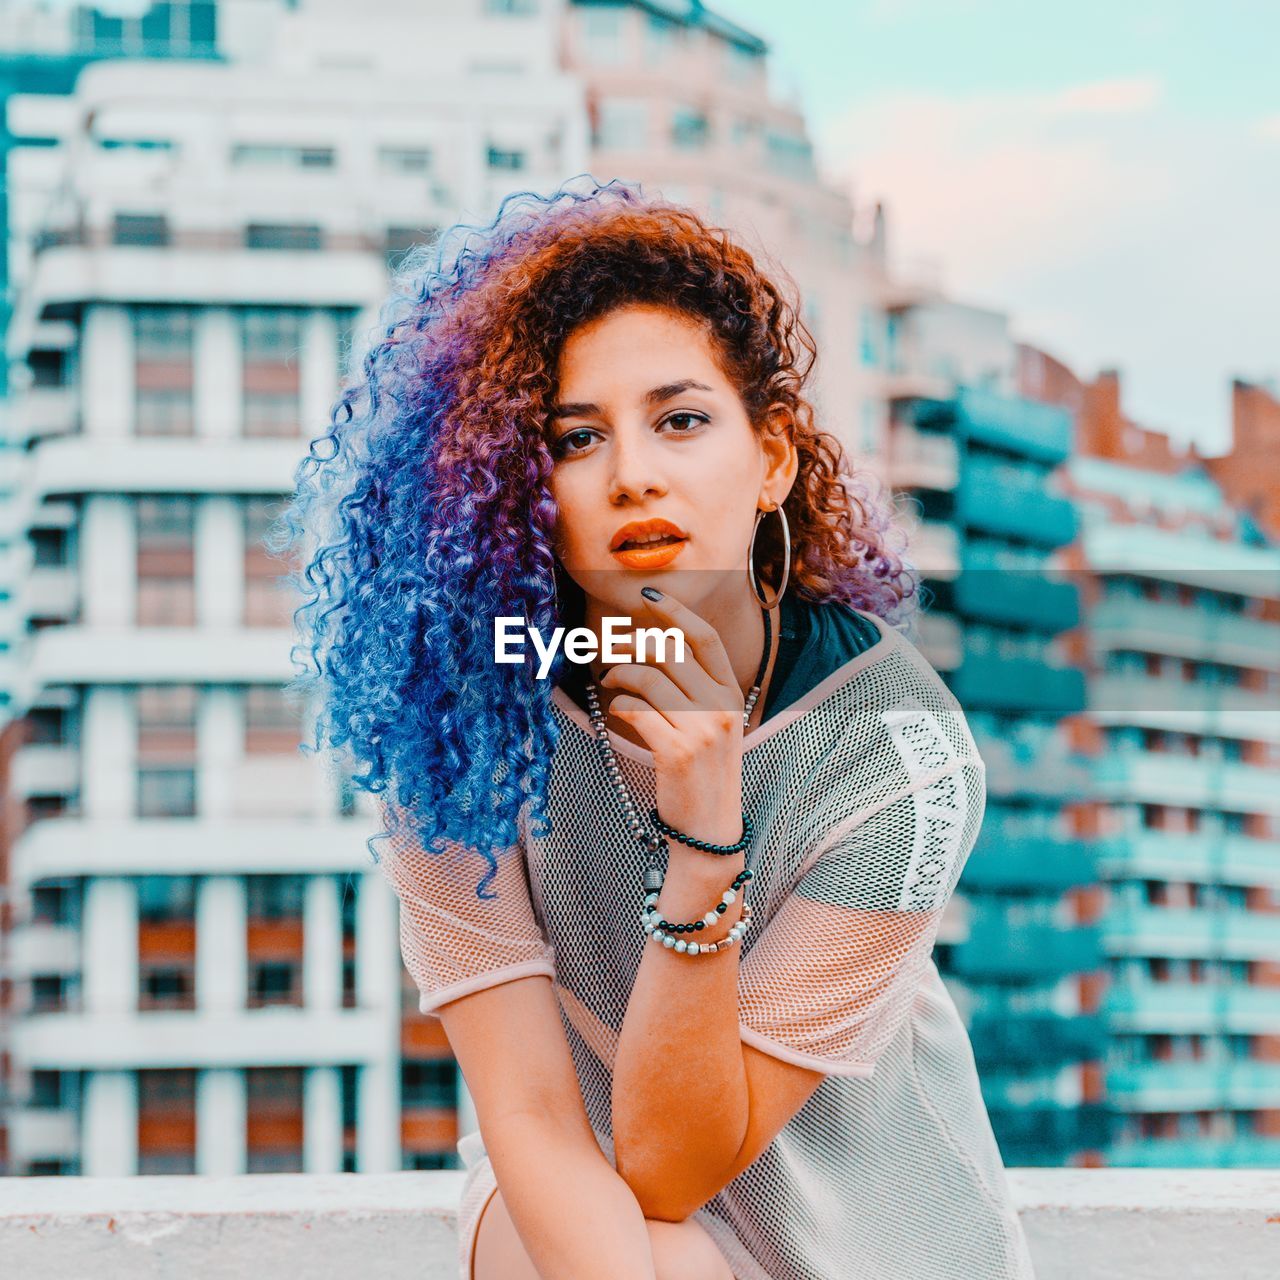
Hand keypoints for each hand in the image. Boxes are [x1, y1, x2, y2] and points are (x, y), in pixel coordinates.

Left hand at [597, 590, 744, 845]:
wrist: (709, 830)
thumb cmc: (704, 774)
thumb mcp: (715, 726)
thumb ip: (697, 688)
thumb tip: (656, 645)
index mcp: (732, 695)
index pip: (705, 638)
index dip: (676, 611)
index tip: (648, 595)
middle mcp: (721, 707)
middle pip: (670, 650)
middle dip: (632, 644)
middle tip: (612, 652)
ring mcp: (701, 729)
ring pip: (648, 677)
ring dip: (619, 675)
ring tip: (609, 683)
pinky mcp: (676, 752)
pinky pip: (635, 710)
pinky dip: (618, 704)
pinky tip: (616, 711)